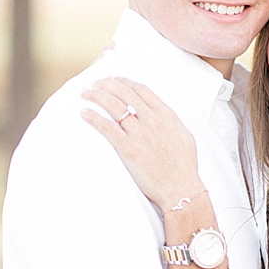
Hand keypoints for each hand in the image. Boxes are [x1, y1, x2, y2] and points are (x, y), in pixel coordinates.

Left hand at [79, 77, 204, 211]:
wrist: (181, 188)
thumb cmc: (184, 167)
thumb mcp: (184, 136)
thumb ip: (171, 122)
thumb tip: (162, 113)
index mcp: (167, 116)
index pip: (141, 90)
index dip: (123, 81)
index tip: (112, 79)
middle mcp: (153, 121)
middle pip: (125, 94)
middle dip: (106, 85)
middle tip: (94, 84)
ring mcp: (141, 135)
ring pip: (114, 107)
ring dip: (97, 96)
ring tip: (85, 93)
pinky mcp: (130, 150)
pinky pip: (108, 129)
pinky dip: (94, 118)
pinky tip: (84, 113)